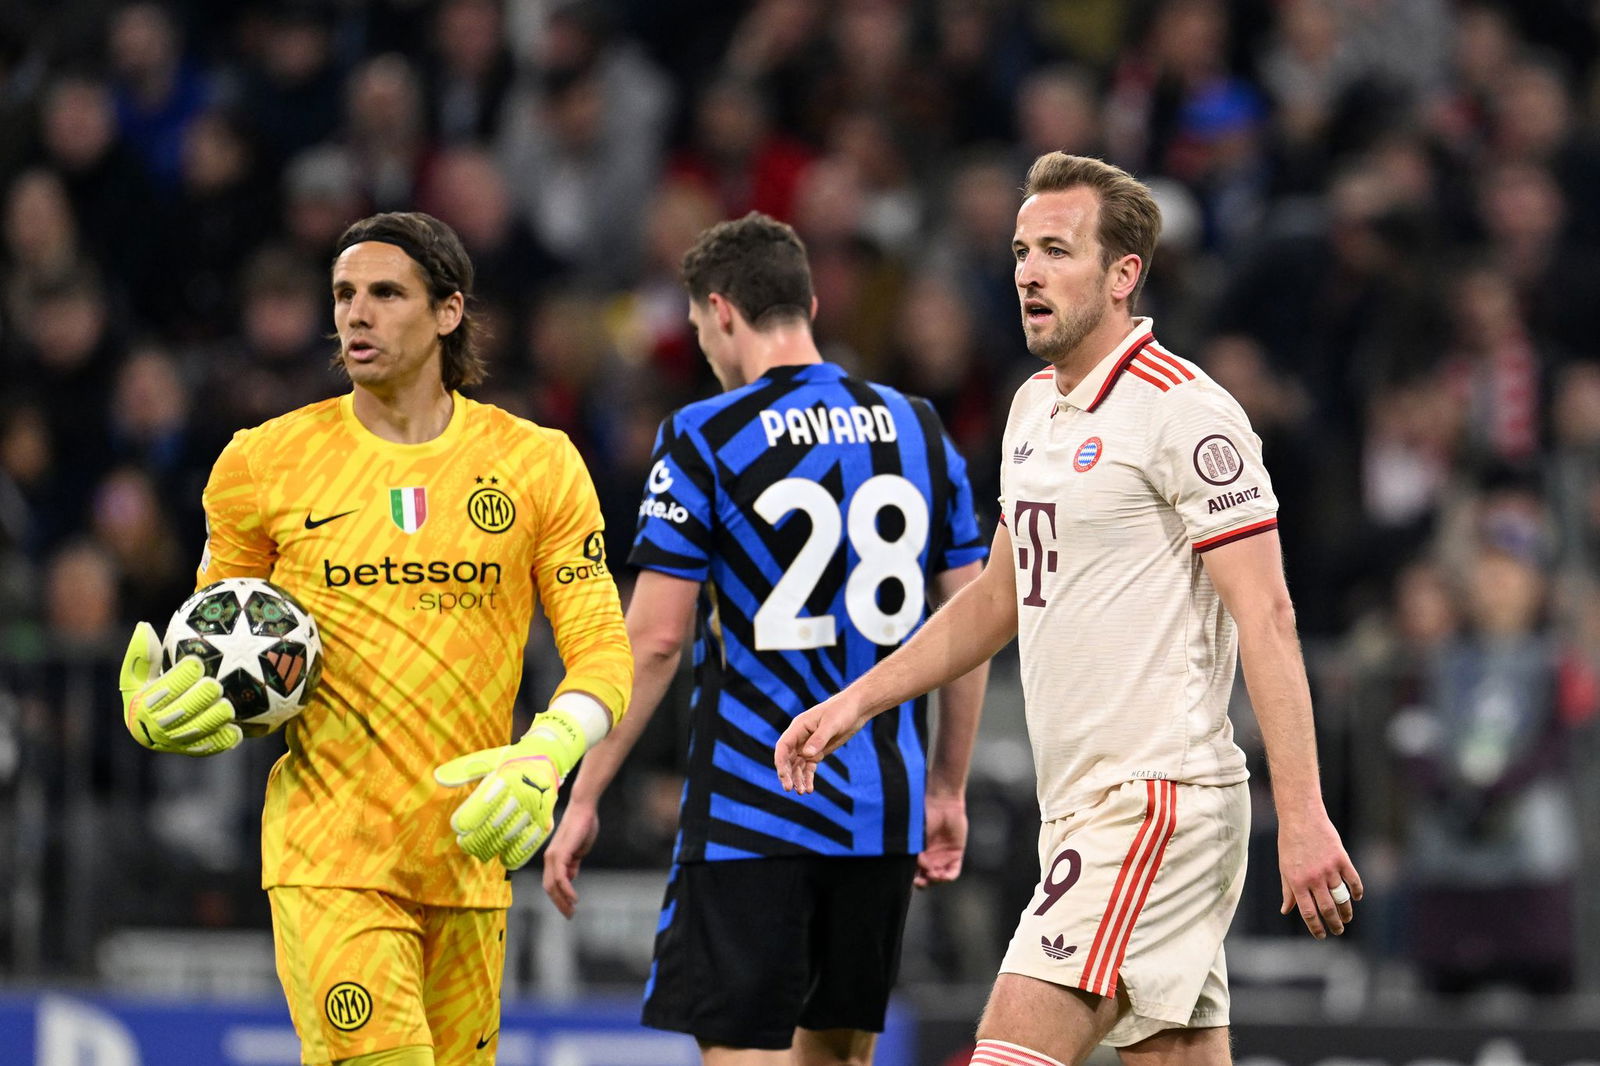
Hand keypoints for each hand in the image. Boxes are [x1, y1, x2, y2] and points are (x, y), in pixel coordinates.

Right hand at [120, 621, 240, 755]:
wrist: (149, 730)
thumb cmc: (147, 692)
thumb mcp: (137, 675)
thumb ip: (142, 654)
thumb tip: (143, 626)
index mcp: (144, 704)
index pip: (165, 689)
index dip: (181, 676)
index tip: (196, 662)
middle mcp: (159, 726)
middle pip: (184, 711)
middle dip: (201, 696)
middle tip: (214, 684)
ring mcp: (177, 741)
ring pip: (200, 729)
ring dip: (215, 717)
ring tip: (227, 704)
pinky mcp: (195, 750)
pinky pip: (213, 745)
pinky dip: (225, 739)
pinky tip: (237, 730)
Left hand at [434, 738, 562, 869]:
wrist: (548, 758)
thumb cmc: (513, 760)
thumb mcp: (489, 759)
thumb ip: (463, 770)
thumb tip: (438, 777)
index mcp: (506, 777)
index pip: (482, 804)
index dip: (467, 820)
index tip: (458, 827)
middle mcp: (522, 793)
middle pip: (493, 826)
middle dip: (475, 840)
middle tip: (465, 844)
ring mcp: (535, 809)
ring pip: (508, 838)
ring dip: (491, 849)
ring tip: (480, 851)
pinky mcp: (545, 820)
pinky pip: (529, 843)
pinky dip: (516, 855)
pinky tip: (504, 859)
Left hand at [542, 800, 599, 917]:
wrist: (584, 809)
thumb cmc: (583, 826)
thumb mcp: (578, 850)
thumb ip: (573, 863)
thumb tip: (570, 877)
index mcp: (554, 858)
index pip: (552, 883)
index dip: (559, 898)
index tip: (570, 909)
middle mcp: (550, 859)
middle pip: (549, 888)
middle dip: (559, 904)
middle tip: (570, 915)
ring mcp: (553, 856)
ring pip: (552, 885)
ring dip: (562, 900)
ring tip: (572, 911)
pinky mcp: (560, 854)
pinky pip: (560, 877)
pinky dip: (566, 890)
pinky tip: (574, 898)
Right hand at [775, 693, 870, 792]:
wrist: (856, 709)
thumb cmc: (842, 711)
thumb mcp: (832, 724)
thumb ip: (819, 739)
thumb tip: (806, 754)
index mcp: (798, 727)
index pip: (783, 746)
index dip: (780, 762)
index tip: (783, 777)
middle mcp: (800, 737)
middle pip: (787, 758)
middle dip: (787, 774)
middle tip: (790, 789)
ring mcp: (808, 745)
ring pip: (797, 765)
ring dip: (797, 778)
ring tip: (802, 792)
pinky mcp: (817, 752)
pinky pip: (808, 767)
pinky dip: (808, 777)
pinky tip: (810, 789)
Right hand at [915, 793, 965, 887]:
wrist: (942, 803)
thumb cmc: (923, 815)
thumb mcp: (914, 835)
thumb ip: (913, 851)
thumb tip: (911, 866)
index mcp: (918, 853)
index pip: (914, 872)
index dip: (912, 878)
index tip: (909, 877)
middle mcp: (930, 857)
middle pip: (926, 879)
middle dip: (923, 883)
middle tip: (919, 881)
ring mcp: (943, 857)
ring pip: (939, 878)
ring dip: (935, 880)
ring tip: (932, 874)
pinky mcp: (956, 854)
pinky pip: (953, 872)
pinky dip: (947, 877)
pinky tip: (942, 875)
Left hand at [1278, 812, 1362, 938]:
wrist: (1301, 818)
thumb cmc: (1289, 843)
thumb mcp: (1284, 868)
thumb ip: (1287, 891)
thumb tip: (1286, 910)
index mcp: (1297, 882)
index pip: (1308, 912)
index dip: (1316, 927)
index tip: (1322, 935)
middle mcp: (1313, 878)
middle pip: (1327, 909)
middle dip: (1334, 924)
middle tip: (1338, 931)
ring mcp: (1329, 869)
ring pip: (1342, 897)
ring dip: (1346, 911)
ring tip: (1347, 918)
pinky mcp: (1341, 859)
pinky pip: (1353, 880)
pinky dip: (1357, 891)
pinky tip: (1356, 898)